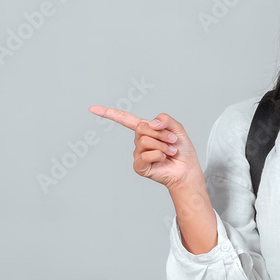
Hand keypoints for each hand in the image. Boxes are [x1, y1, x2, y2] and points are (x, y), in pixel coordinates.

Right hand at [87, 106, 202, 189]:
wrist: (187, 169)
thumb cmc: (182, 150)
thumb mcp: (177, 129)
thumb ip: (165, 120)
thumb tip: (151, 123)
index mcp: (145, 130)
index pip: (124, 119)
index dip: (108, 113)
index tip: (92, 109)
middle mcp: (139, 141)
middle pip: (142, 128)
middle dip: (161, 133)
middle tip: (172, 140)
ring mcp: (138, 154)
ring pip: (146, 141)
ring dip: (163, 145)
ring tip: (171, 151)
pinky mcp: (139, 166)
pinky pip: (146, 155)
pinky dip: (159, 155)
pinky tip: (164, 159)